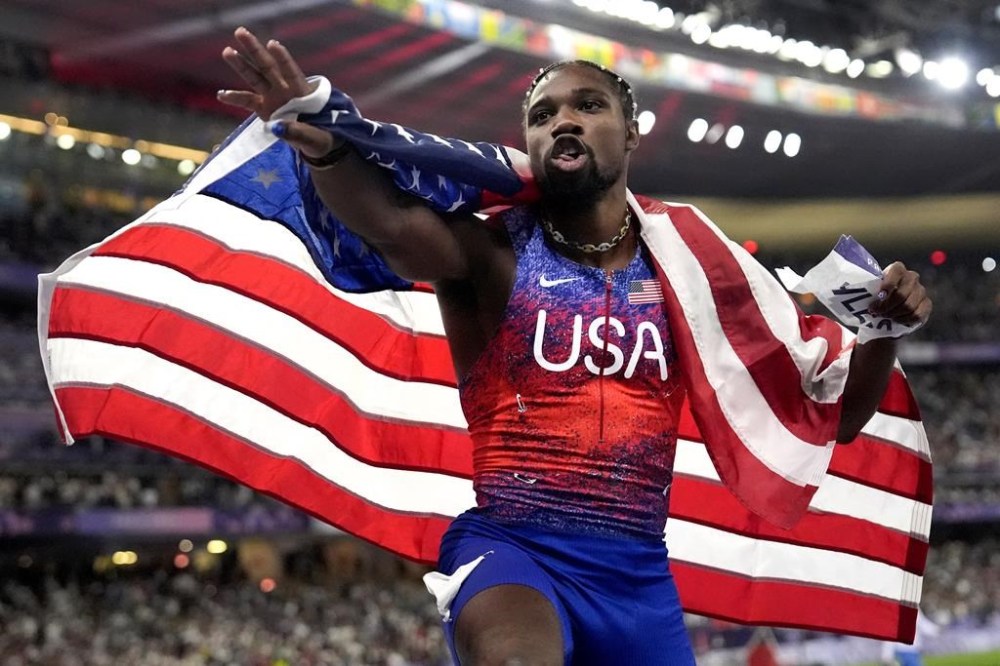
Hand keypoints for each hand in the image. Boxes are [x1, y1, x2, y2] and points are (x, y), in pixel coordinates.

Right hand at [217, 26, 338, 159]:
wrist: (318, 143)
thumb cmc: (323, 137)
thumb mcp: (317, 138)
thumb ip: (299, 133)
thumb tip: (277, 128)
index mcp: (303, 92)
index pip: (291, 72)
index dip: (283, 58)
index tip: (273, 44)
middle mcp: (286, 89)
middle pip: (268, 66)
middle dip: (254, 50)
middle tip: (240, 31)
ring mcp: (274, 97)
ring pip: (255, 77)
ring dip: (241, 64)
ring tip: (227, 51)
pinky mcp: (265, 108)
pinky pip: (248, 101)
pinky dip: (235, 98)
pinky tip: (221, 94)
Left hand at [867, 261, 931, 325]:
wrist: (887, 312)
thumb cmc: (875, 298)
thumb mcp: (870, 292)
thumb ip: (868, 290)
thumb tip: (856, 293)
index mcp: (897, 270)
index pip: (897, 270)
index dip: (889, 283)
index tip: (879, 296)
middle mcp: (911, 277)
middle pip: (902, 294)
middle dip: (887, 306)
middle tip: (876, 312)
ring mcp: (921, 290)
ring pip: (909, 306)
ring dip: (894, 314)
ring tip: (884, 316)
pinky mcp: (926, 304)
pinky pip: (917, 315)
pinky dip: (904, 320)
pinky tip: (896, 320)